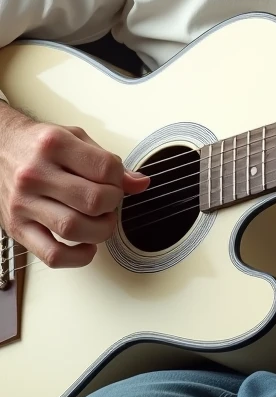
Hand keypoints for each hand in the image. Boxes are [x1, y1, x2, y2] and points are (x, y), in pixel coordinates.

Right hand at [0, 105, 149, 267]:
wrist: (0, 148)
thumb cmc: (40, 145)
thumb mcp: (76, 138)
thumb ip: (108, 161)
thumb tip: (140, 183)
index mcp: (55, 144)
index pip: (104, 168)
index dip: (120, 179)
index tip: (118, 182)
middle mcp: (35, 173)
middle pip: (92, 200)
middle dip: (113, 204)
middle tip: (111, 202)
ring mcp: (23, 203)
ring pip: (73, 229)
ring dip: (100, 231)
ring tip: (102, 222)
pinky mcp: (17, 228)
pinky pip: (51, 255)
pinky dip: (77, 258)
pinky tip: (87, 246)